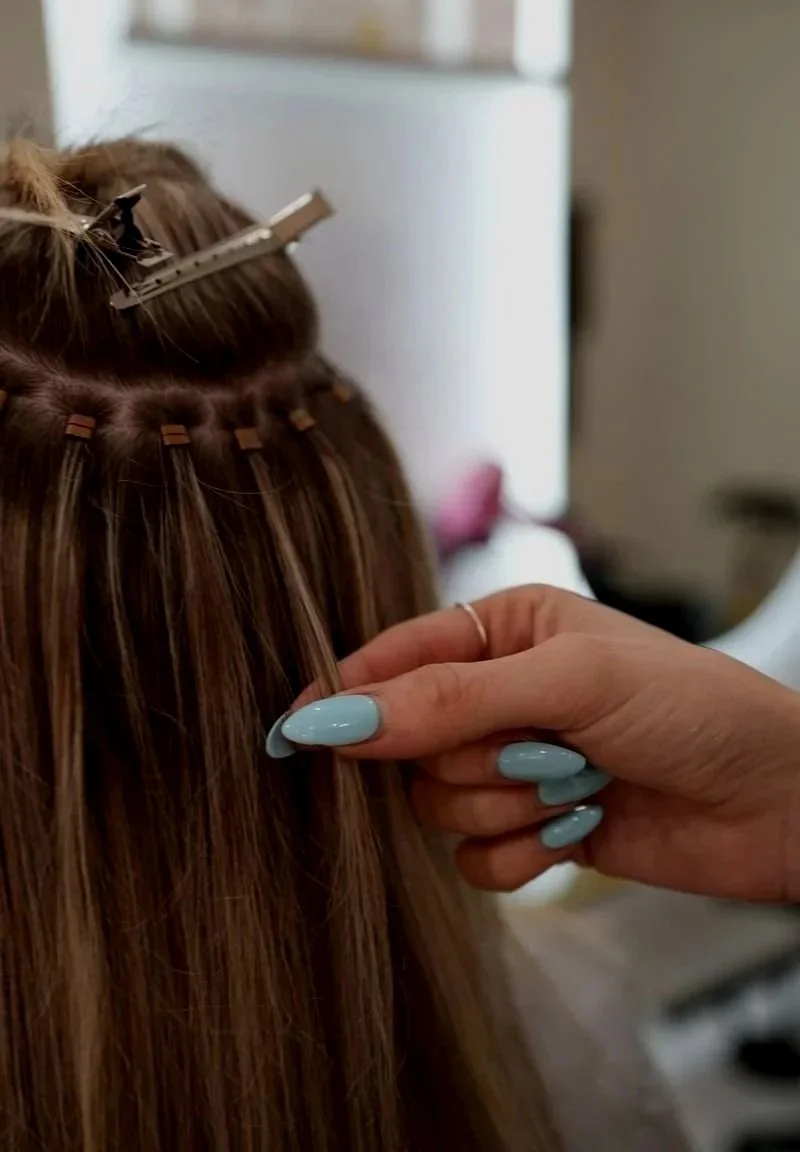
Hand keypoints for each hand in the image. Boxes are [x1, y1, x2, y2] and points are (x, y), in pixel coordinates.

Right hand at [275, 586, 799, 902]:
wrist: (779, 800)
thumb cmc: (690, 707)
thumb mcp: (568, 682)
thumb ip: (448, 700)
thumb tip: (337, 716)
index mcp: (504, 629)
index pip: (397, 658)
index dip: (348, 694)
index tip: (296, 731)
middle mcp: (500, 695)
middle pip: (411, 744)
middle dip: (476, 759)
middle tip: (542, 750)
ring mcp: (516, 764)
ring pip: (439, 805)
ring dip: (508, 805)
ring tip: (578, 784)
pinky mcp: (534, 829)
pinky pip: (475, 858)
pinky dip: (522, 852)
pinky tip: (580, 828)